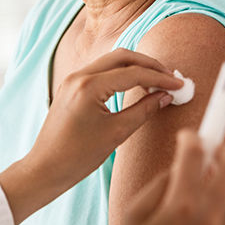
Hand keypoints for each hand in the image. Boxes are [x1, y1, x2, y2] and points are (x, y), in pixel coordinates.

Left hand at [0, 48, 182, 224]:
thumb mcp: (116, 133)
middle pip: (123, 56)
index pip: (134, 73)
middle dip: (150, 65)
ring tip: (157, 81)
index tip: (179, 85)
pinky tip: (136, 85)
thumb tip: (165, 96)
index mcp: (89, 87)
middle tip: (171, 77)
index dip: (160, 79)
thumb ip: (143, 110)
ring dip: (136, 67)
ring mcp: (73, 78)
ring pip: (112, 60)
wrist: (45, 168)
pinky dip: (122, 73)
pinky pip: (102, 70)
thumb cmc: (78, 156)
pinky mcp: (72, 85)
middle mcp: (80, 76)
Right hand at [117, 129, 224, 224]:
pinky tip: (220, 199)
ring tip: (218, 171)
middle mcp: (210, 220)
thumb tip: (182, 165)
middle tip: (211, 146)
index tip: (188, 136)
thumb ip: (161, 184)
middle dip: (222, 149)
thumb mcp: (134, 214)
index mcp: (182, 207)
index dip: (193, 137)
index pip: (196, 154)